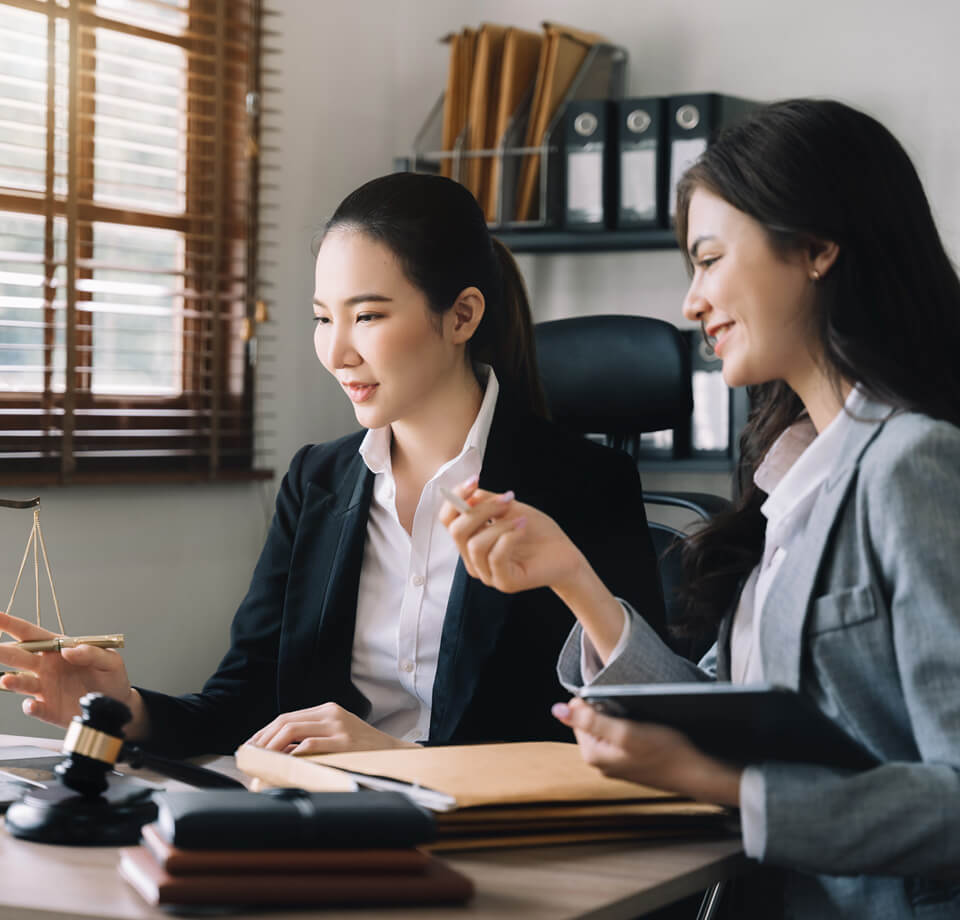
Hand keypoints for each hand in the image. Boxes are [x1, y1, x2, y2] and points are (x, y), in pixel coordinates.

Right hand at [0, 610, 146, 737]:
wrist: (117, 705)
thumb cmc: (111, 677)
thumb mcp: (111, 660)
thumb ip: (92, 652)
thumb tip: (69, 650)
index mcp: (59, 649)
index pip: (31, 634)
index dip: (11, 624)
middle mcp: (46, 667)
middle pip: (19, 656)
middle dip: (3, 650)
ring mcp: (45, 688)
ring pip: (22, 682)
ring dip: (12, 680)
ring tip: (7, 679)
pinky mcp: (49, 709)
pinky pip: (35, 708)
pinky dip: (31, 707)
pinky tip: (31, 704)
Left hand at [245, 702, 420, 754]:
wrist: (394, 755)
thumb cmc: (363, 750)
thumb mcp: (338, 735)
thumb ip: (313, 737)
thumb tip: (279, 752)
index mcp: (328, 709)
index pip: (287, 717)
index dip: (265, 731)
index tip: (251, 746)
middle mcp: (331, 714)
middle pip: (286, 721)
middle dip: (263, 739)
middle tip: (249, 755)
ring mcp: (338, 728)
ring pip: (293, 730)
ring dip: (271, 747)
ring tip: (260, 761)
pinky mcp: (344, 743)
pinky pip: (310, 745)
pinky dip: (291, 753)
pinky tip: (282, 763)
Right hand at [440, 479, 627, 659]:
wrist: (564, 554)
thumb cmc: (536, 532)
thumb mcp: (508, 509)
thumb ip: (486, 501)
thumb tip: (469, 494)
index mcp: (470, 541)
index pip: (446, 520)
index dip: (455, 498)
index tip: (474, 480)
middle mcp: (473, 559)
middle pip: (456, 531)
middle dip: (480, 509)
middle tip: (506, 499)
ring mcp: (487, 573)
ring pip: (475, 544)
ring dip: (500, 524)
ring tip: (520, 518)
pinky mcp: (504, 582)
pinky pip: (496, 556)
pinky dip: (510, 536)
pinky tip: (523, 528)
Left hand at [552, 697, 741, 806]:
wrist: (696, 772)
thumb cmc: (665, 751)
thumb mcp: (626, 731)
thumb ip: (590, 721)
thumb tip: (557, 709)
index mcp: (593, 755)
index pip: (577, 714)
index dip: (595, 702)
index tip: (617, 703)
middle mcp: (600, 762)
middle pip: (591, 721)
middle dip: (606, 710)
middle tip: (631, 712)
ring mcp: (615, 764)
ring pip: (607, 727)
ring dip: (619, 718)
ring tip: (640, 721)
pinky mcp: (630, 761)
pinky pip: (620, 736)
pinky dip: (629, 728)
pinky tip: (646, 730)